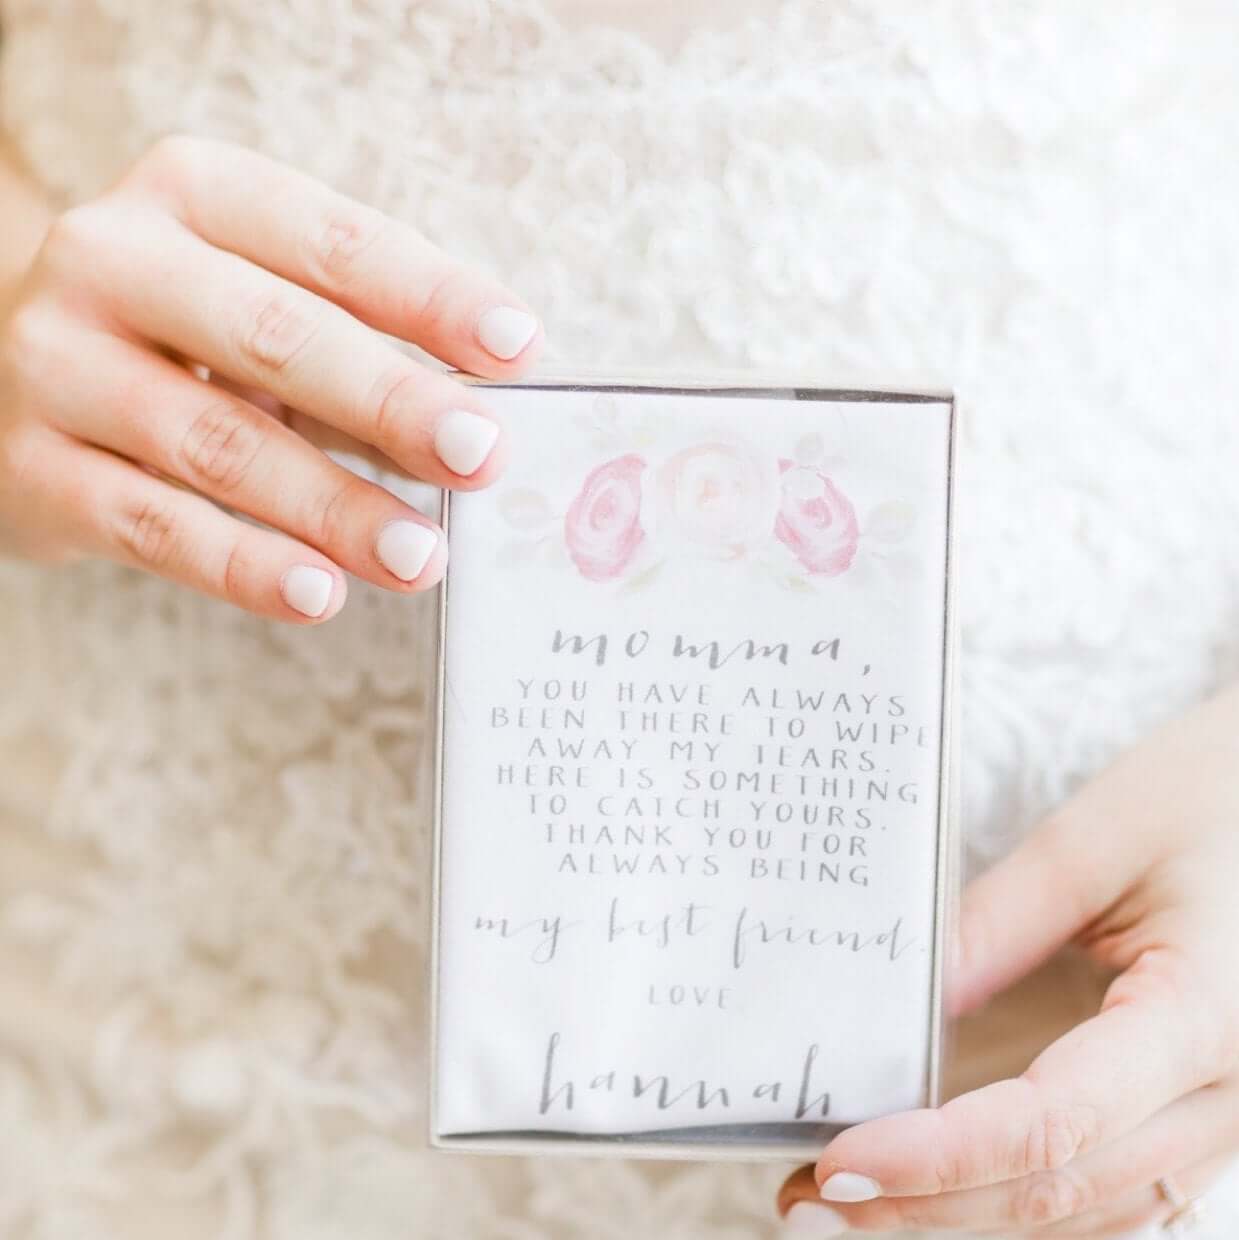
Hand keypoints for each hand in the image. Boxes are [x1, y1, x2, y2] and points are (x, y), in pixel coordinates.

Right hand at [0, 135, 541, 620]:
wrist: (16, 371)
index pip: (331, 241)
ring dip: (333, 507)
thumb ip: (361, 342)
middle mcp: (111, 261)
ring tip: (421, 555)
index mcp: (191, 192)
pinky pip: (154, 527)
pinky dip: (245, 566)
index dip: (431, 296)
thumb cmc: (186, 334)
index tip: (521, 349)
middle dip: (391, 401)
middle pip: (272, 335)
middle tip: (482, 456)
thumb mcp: (262, 301)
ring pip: (218, 443)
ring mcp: (57, 365)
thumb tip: (485, 415)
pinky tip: (319, 594)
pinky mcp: (30, 469)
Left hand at [778, 682, 1238, 1236]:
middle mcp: (1229, 1095)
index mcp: (1204, 1017)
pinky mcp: (1205, 1111)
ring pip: (1089, 1211)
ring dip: (968, 1218)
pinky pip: (1115, 1190)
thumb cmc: (1208, 796)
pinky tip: (947, 1191)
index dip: (939, 1156)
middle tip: (813, 1200)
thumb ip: (993, 926)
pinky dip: (1024, 1203)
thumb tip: (898, 1007)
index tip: (842, 1161)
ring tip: (856, 1205)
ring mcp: (1226, 1116)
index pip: (1053, 1123)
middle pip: (1063, 1189)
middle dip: (928, 1206)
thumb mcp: (1092, 842)